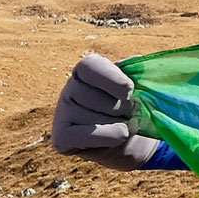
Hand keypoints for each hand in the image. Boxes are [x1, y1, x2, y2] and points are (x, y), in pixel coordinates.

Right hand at [51, 53, 158, 170]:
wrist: (123, 137)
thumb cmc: (129, 106)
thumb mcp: (135, 85)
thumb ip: (136, 71)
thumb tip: (137, 59)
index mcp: (85, 70)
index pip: (90, 66)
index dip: (112, 79)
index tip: (129, 91)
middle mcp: (69, 88)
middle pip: (99, 98)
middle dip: (123, 109)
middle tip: (129, 112)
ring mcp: (62, 113)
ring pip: (98, 120)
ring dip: (120, 125)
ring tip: (122, 124)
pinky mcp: (61, 137)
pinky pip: (91, 136)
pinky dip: (112, 137)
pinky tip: (118, 136)